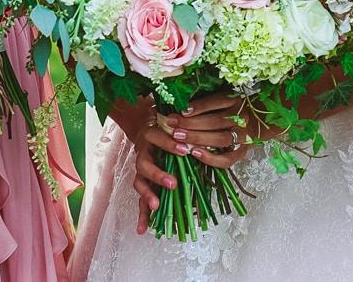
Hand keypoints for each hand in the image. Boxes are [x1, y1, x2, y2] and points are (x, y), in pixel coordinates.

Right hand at [129, 92, 250, 234]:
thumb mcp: (176, 124)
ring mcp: (140, 169)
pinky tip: (142, 229)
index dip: (169, 143)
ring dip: (148, 194)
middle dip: (158, 174)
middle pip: (145, 164)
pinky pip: (140, 200)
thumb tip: (213, 133)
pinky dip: (141, 216)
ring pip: (139, 182)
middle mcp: (143, 152)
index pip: (158, 138)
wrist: (146, 125)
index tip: (183, 149)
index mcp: (152, 135)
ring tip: (156, 206)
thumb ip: (188, 129)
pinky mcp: (141, 182)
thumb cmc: (169, 127)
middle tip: (173, 183)